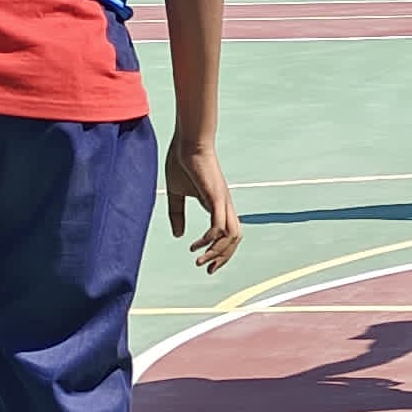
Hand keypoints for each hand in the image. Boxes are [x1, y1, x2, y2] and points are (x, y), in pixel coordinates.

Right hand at [168, 130, 243, 273]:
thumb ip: (176, 214)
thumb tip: (178, 235)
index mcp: (217, 205)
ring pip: (232, 235)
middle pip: (235, 239)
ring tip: (200, 260)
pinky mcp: (216, 197)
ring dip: (217, 252)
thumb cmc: (183, 163)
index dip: (219, 251)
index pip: (228, 235)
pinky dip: (211, 238)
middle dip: (222, 258)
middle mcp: (224, 206)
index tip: (203, 262)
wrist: (188, 141)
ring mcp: (223, 201)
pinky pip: (220, 225)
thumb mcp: (176, 194)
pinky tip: (197, 244)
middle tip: (206, 269)